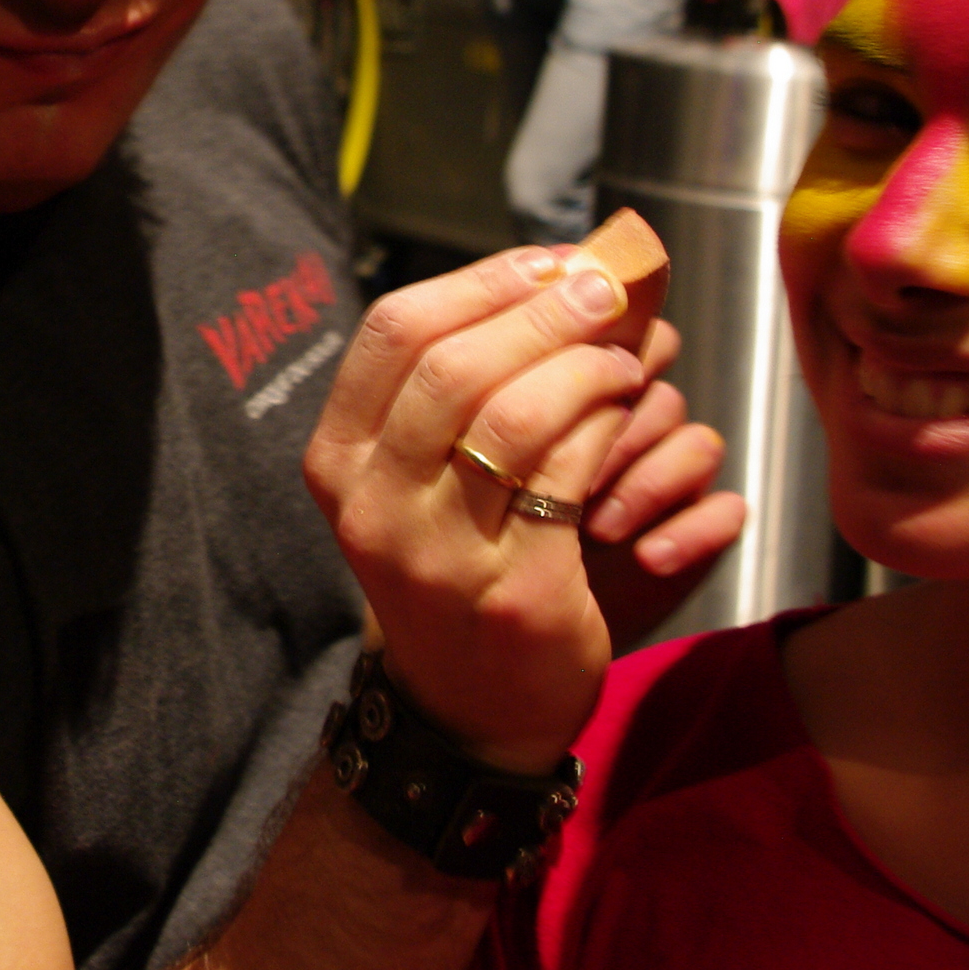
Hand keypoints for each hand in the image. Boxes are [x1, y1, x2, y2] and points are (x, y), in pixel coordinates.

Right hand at [303, 249, 738, 771]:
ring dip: (584, 366)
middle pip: (454, 364)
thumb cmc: (456, 564)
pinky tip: (630, 410)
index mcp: (338, 460)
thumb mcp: (421, 474)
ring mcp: (437, 556)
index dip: (483, 280)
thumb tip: (558, 271)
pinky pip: (567, 475)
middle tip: (608, 289)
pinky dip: (607, 424)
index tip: (551, 262)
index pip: (395, 330)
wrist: (470, 708)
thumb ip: (460, 383)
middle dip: (543, 311)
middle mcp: (372, 507)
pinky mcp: (513, 591)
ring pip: (513, 414)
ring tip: (626, 358)